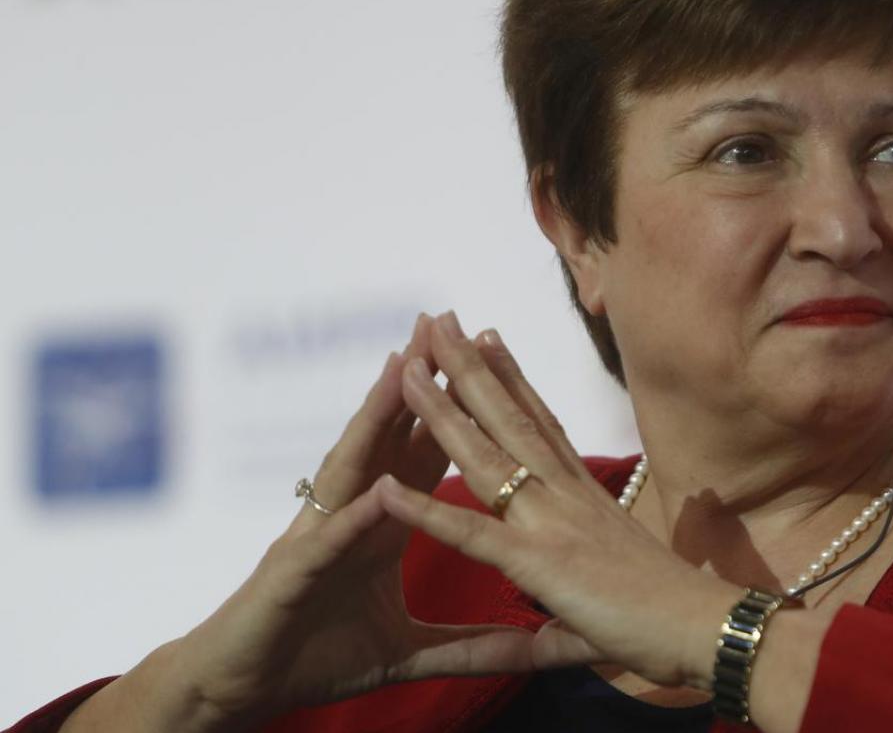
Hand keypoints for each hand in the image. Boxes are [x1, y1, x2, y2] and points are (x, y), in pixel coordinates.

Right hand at [146, 314, 551, 727]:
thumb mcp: (408, 652)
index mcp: (384, 525)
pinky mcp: (293, 577)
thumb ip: (471, 646)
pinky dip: (354, 516)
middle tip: (444, 323)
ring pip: (354, 467)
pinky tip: (378, 489)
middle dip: (417, 382)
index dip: (456, 409)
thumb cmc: (317, 658)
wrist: (243, 691)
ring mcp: (320, 538)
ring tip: (401, 365)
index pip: (426, 454)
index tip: (488, 361)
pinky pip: (329, 541)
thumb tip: (528, 648)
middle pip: (391, 438)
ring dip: (376, 418)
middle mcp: (352, 516)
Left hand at [376, 311, 740, 690]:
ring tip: (407, 369)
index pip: (542, 420)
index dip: (511, 376)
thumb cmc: (673, 601)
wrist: (700, 627)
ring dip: (441, 411)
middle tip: (438, 320)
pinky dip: (426, 512)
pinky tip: (386, 490)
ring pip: (484, 455)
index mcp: (584, 491)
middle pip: (509, 416)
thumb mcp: (627, 558)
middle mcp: (565, 491)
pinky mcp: (536, 562)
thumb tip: (610, 539)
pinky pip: (470, 533)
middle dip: (469, 367)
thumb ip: (606, 544)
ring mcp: (549, 521)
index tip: (488, 335)